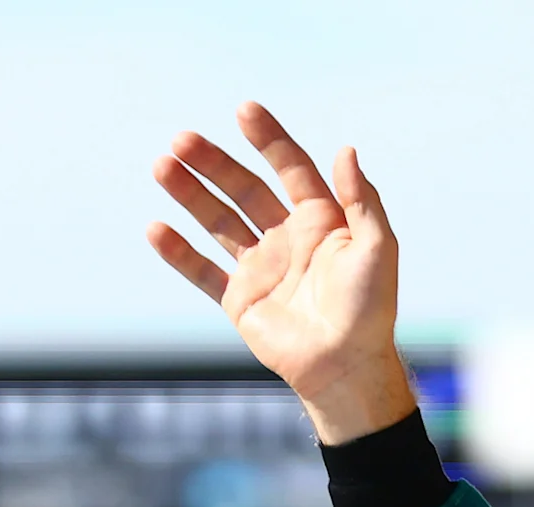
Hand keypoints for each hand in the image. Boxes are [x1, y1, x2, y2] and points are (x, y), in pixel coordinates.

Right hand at [148, 103, 415, 442]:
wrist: (346, 368)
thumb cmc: (370, 310)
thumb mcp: (378, 248)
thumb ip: (362, 200)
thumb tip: (345, 149)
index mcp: (322, 221)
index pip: (291, 168)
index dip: (269, 140)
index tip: (244, 110)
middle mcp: (288, 238)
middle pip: (244, 189)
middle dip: (214, 163)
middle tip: (183, 140)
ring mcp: (261, 268)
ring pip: (218, 221)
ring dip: (190, 194)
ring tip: (162, 165)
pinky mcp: (240, 299)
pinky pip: (203, 271)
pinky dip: (179, 252)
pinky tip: (156, 228)